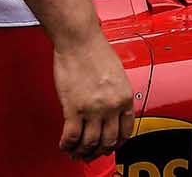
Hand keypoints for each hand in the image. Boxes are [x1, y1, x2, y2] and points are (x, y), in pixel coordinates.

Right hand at [52, 33, 134, 160]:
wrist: (79, 39)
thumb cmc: (95, 49)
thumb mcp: (116, 74)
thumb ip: (115, 94)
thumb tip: (111, 111)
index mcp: (124, 97)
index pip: (126, 131)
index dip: (118, 142)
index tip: (111, 145)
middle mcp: (111, 106)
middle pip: (108, 141)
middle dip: (100, 151)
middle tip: (92, 153)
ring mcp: (92, 109)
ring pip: (90, 143)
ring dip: (83, 152)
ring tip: (76, 152)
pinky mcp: (73, 108)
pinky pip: (71, 136)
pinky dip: (67, 145)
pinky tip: (65, 145)